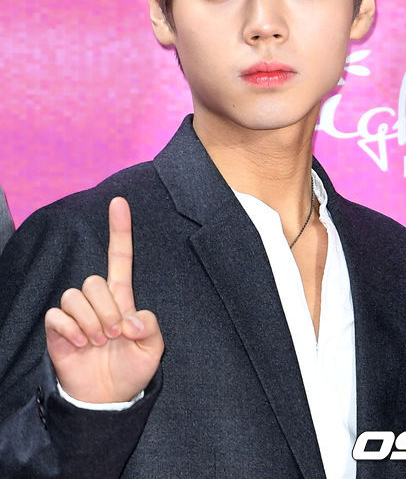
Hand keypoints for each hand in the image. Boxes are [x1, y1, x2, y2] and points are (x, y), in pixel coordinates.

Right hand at [45, 197, 163, 403]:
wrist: (108, 398)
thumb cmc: (132, 369)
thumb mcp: (153, 349)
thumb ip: (150, 327)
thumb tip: (129, 319)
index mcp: (122, 298)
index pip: (120, 257)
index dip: (120, 230)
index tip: (119, 201)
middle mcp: (97, 301)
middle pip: (94, 280)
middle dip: (106, 308)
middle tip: (113, 335)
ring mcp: (76, 315)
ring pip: (75, 293)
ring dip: (90, 320)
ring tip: (98, 341)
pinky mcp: (58, 330)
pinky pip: (56, 314)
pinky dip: (70, 329)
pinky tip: (81, 344)